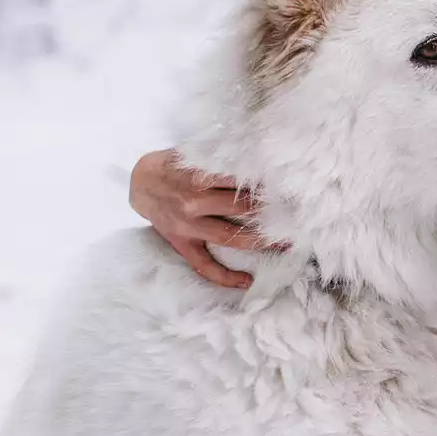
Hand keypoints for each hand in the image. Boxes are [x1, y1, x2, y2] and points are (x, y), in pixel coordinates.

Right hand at [128, 149, 285, 288]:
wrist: (139, 183)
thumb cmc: (174, 165)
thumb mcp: (193, 153)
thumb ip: (220, 158)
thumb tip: (258, 153)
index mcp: (198, 176)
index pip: (240, 180)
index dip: (266, 184)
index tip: (289, 186)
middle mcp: (194, 202)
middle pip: (240, 208)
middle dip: (270, 212)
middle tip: (297, 214)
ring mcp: (188, 226)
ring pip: (229, 237)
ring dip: (260, 241)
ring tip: (285, 243)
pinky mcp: (183, 243)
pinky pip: (204, 265)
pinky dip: (225, 276)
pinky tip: (247, 281)